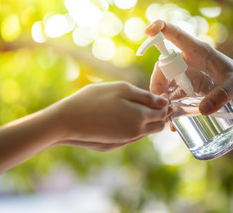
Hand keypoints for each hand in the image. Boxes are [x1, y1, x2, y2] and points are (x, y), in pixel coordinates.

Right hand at [49, 81, 168, 150]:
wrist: (67, 121)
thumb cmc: (92, 100)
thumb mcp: (121, 89)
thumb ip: (146, 96)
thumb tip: (164, 102)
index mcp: (140, 117)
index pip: (163, 114)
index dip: (165, 105)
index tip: (160, 96)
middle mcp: (136, 132)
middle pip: (157, 126)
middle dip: (158, 115)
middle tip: (148, 101)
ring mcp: (125, 140)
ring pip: (145, 132)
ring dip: (145, 120)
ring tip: (131, 106)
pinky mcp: (115, 144)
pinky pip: (132, 136)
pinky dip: (133, 126)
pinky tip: (120, 116)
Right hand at [146, 20, 232, 114]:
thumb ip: (222, 95)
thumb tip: (203, 109)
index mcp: (198, 51)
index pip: (176, 34)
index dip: (160, 29)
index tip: (147, 31)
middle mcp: (189, 59)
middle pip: (164, 65)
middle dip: (157, 82)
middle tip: (160, 102)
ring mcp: (188, 72)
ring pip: (166, 80)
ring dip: (161, 95)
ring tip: (165, 114)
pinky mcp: (189, 85)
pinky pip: (174, 93)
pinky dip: (171, 105)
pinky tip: (173, 121)